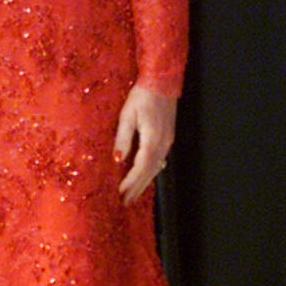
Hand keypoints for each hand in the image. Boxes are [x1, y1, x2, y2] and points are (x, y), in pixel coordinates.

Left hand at [113, 84, 176, 205]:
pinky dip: (151, 172)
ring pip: (156, 167)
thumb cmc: (142, 96)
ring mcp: (168, 141)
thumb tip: (117, 160)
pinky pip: (160, 160)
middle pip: (151, 171)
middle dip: (137, 188)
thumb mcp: (127, 115)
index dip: (131, 182)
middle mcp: (164, 143)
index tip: (121, 193)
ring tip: (132, 195)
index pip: (141, 166)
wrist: (162, 82)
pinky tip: (144, 177)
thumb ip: (123, 138)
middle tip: (125, 202)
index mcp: (153, 139)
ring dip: (144, 182)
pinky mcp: (168, 137)